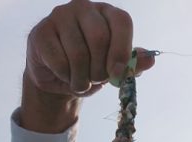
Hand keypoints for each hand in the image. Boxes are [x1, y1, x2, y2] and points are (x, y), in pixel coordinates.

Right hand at [26, 0, 154, 98]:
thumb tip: (151, 60)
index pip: (121, 22)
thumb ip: (131, 64)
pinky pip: (59, 62)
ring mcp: (60, 16)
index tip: (118, 74)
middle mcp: (83, 7)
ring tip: (80, 83)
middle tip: (96, 80)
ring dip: (82, 79)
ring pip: (78, 54)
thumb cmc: (89, 68)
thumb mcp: (113, 68)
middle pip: (100, 38)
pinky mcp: (41, 32)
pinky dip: (66, 77)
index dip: (122, 50)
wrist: (57, 78)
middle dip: (100, 70)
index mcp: (106, 13)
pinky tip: (64, 76)